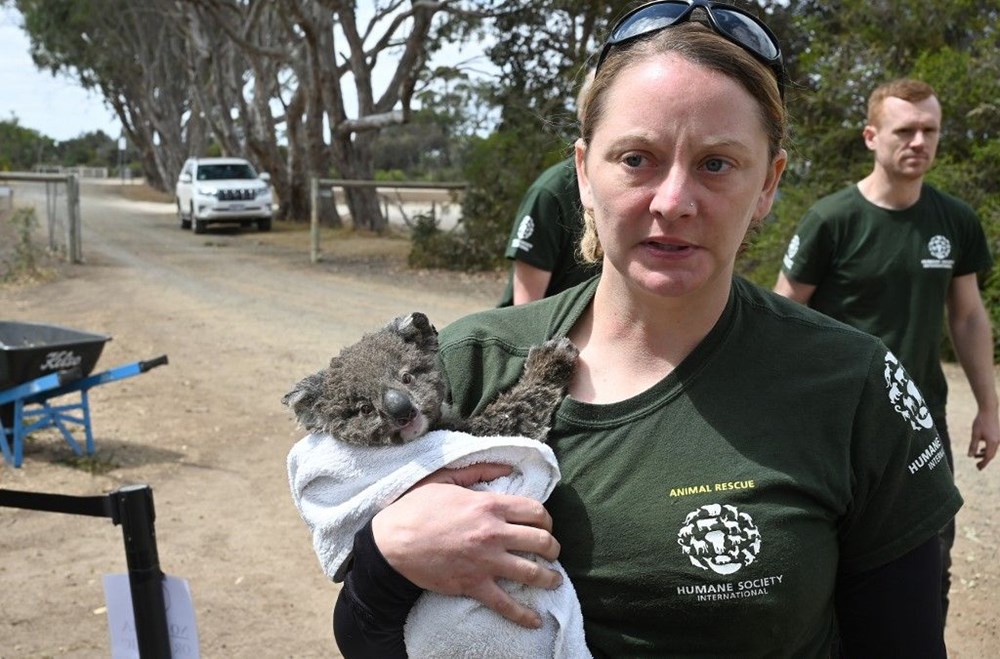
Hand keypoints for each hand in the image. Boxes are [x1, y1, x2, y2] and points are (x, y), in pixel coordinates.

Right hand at [372, 464, 562, 628]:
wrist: (391, 542)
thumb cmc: (416, 508)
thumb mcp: (446, 479)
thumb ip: (479, 472)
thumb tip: (507, 467)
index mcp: (489, 505)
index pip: (536, 511)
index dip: (547, 519)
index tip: (545, 525)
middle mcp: (494, 533)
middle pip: (542, 541)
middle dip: (553, 547)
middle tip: (552, 551)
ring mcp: (486, 562)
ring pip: (532, 572)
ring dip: (549, 577)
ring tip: (554, 579)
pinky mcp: (474, 585)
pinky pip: (506, 604)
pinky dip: (524, 615)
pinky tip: (535, 621)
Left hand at [968, 408, 999, 469]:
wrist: (989, 410)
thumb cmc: (980, 421)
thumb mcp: (975, 434)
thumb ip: (973, 446)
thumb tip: (970, 456)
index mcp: (992, 442)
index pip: (988, 456)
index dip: (983, 463)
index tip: (978, 468)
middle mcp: (998, 441)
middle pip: (991, 454)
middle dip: (984, 460)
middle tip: (977, 466)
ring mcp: (999, 438)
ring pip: (993, 450)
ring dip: (985, 454)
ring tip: (976, 456)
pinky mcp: (998, 435)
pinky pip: (993, 445)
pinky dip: (988, 448)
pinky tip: (981, 448)